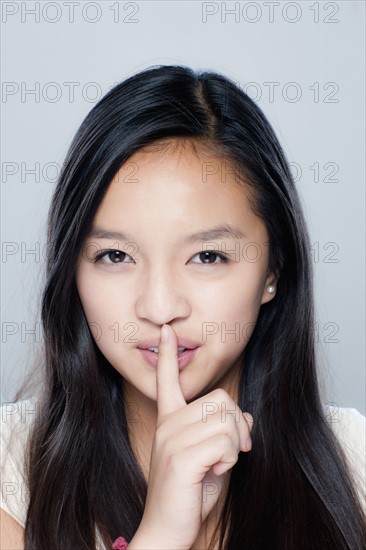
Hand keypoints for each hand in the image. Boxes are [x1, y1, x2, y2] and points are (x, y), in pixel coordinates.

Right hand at [137, 323, 253, 549]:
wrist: (168, 530)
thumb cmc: (189, 495)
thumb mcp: (213, 459)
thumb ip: (224, 434)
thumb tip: (244, 416)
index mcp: (170, 421)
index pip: (167, 381)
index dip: (168, 354)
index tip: (167, 330)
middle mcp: (168, 424)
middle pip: (220, 399)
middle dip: (237, 424)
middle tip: (235, 449)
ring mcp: (172, 439)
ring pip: (226, 420)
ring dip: (234, 445)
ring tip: (220, 463)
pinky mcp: (181, 457)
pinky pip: (224, 442)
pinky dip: (230, 459)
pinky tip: (214, 472)